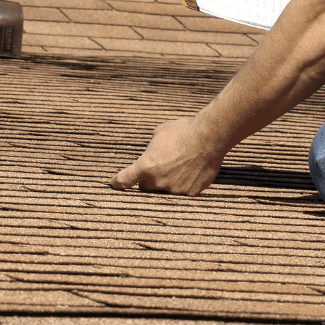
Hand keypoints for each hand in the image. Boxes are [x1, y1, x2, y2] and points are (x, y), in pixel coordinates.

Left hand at [109, 118, 225, 194]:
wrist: (209, 137)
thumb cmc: (183, 131)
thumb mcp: (160, 133)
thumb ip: (152, 148)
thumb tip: (152, 152)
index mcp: (146, 166)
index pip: (124, 180)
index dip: (118, 182)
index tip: (115, 184)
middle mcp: (158, 181)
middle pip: (146, 188)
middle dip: (150, 180)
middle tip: (162, 167)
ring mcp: (175, 189)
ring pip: (166, 191)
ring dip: (169, 182)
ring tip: (182, 165)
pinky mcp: (191, 193)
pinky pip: (184, 192)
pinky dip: (186, 184)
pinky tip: (193, 171)